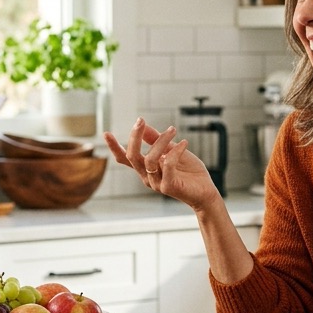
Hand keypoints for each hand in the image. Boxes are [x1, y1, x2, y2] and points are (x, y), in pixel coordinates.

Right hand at [104, 117, 219, 209]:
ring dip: (161, 141)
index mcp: (146, 169)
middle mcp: (147, 177)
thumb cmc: (189, 172)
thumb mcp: (172, 150)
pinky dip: (175, 151)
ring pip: (150, 159)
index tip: (105, 133)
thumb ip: (156, 140)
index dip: (115, 147)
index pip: (125, 159)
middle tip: (140, 121)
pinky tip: (184, 143)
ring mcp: (157, 183)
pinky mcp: (169, 187)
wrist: (206, 192)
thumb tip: (143, 124)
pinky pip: (168, 165)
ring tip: (173, 130)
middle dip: (135, 137)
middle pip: (133, 157)